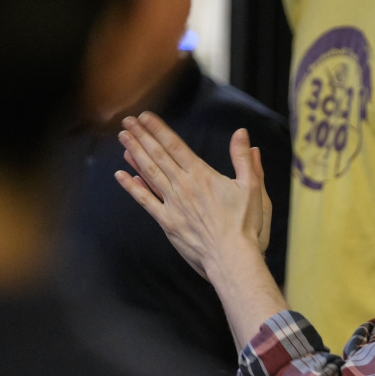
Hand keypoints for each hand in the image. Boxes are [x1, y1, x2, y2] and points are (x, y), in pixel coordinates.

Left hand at [114, 112, 271, 279]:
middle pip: (158, 156)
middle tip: (126, 121)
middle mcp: (183, 187)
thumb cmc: (245, 225)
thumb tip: (242, 134)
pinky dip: (132, 187)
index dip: (158, 129)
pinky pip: (145, 201)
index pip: (175, 146)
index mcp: (202, 176)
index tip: (145, 117)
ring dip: (135, 154)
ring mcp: (173, 205)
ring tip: (123, 139)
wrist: (232, 258)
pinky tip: (122, 175)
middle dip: (141, 136)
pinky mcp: (168, 223)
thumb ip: (244, 159)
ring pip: (149, 173)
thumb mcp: (252, 188)